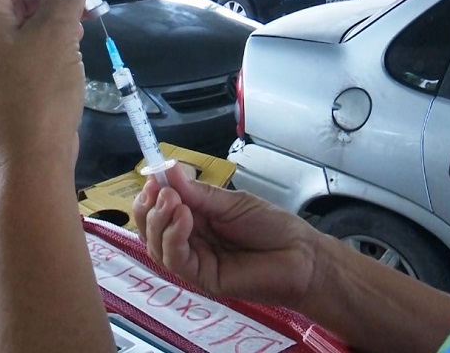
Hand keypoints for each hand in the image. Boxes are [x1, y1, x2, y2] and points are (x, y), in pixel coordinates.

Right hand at [132, 164, 322, 308]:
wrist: (301, 255)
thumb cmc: (272, 227)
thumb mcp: (231, 202)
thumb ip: (197, 192)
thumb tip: (168, 170)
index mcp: (195, 220)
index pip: (159, 210)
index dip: (151, 194)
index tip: (152, 176)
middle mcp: (189, 242)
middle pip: (151, 230)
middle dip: (148, 208)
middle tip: (158, 189)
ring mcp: (194, 262)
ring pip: (157, 246)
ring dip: (159, 220)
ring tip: (172, 200)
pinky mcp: (201, 279)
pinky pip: (175, 260)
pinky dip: (173, 236)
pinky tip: (184, 217)